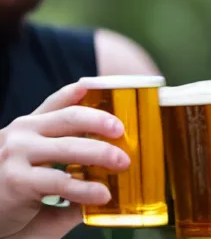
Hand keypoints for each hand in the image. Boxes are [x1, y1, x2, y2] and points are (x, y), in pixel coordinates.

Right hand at [0, 83, 130, 237]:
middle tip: (122, 130)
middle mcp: (22, 133)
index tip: (93, 85)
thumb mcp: (36, 172)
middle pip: (70, 117)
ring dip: (101, 153)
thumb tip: (107, 168)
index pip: (55, 102)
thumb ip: (66, 166)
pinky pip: (61, 181)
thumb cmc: (12, 199)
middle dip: (101, 121)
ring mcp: (17, 154)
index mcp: (28, 128)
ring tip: (122, 162)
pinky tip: (103, 194)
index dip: (75, 92)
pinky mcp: (17, 180)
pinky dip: (85, 188)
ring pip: (69, 146)